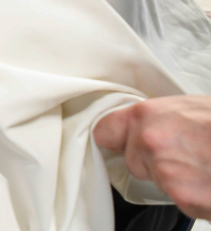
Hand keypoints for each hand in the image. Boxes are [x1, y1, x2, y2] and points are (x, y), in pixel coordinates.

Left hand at [94, 96, 210, 219]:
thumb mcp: (194, 107)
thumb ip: (163, 118)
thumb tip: (146, 126)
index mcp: (148, 115)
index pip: (106, 130)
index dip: (115, 139)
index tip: (118, 144)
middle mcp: (150, 142)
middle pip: (134, 160)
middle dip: (155, 161)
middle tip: (188, 154)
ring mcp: (165, 171)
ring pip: (158, 180)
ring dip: (177, 179)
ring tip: (205, 166)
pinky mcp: (183, 197)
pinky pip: (180, 199)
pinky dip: (194, 196)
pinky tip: (209, 182)